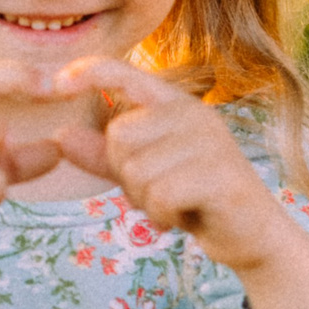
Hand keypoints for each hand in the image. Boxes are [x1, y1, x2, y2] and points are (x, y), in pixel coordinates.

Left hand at [42, 56, 304, 275]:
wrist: (252, 235)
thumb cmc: (193, 199)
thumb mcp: (142, 173)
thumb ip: (102, 155)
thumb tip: (59, 135)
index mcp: (174, 105)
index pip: (124, 73)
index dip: (88, 72)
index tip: (56, 84)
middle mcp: (194, 114)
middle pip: (119, 137)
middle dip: (126, 177)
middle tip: (159, 191)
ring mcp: (210, 142)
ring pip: (136, 171)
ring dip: (146, 201)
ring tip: (176, 203)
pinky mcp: (219, 175)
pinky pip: (159, 195)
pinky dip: (163, 215)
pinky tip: (185, 217)